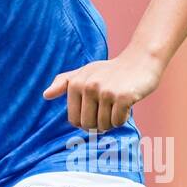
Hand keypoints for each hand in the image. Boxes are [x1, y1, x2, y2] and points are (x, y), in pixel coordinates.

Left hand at [43, 47, 164, 131]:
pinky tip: (126, 104)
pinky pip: (118, 122)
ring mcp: (106, 91)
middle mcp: (88, 86)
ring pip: (104, 125)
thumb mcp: (85, 72)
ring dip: (112, 121)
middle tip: (108, 108)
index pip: (74, 120)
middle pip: (88, 125)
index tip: (96, 109)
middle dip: (99, 123)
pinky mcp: (123, 97)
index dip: (86, 120)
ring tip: (117, 104)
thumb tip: (45, 95)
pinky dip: (122, 118)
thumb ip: (64, 83)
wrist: (140, 61)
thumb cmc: (110, 70)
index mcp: (75, 83)